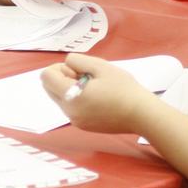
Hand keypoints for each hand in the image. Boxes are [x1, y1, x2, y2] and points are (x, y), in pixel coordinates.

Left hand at [41, 53, 156, 132]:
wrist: (141, 114)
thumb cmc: (123, 88)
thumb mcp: (99, 65)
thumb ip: (76, 61)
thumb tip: (66, 65)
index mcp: (71, 96)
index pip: (45, 77)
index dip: (59, 67)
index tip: (78, 69)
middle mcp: (69, 111)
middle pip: (49, 88)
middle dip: (62, 78)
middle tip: (85, 76)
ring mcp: (75, 121)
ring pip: (59, 98)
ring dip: (69, 88)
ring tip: (93, 87)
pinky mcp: (83, 126)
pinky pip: (70, 107)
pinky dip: (77, 98)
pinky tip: (97, 98)